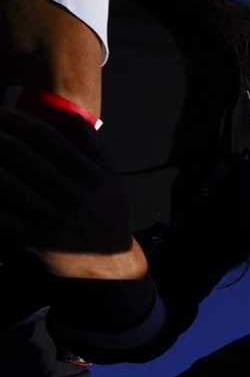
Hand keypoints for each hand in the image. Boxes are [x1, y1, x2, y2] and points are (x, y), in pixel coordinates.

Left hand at [0, 107, 131, 255]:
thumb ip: (94, 147)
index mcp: (90, 178)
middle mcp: (72, 197)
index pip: (46, 137)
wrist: (107, 263)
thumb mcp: (111, 179)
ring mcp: (51, 220)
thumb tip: (70, 115)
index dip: (18, 120)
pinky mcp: (34, 240)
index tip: (3, 112)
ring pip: (7, 183)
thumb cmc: (105, 213)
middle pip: (23, 155)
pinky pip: (2, 215)